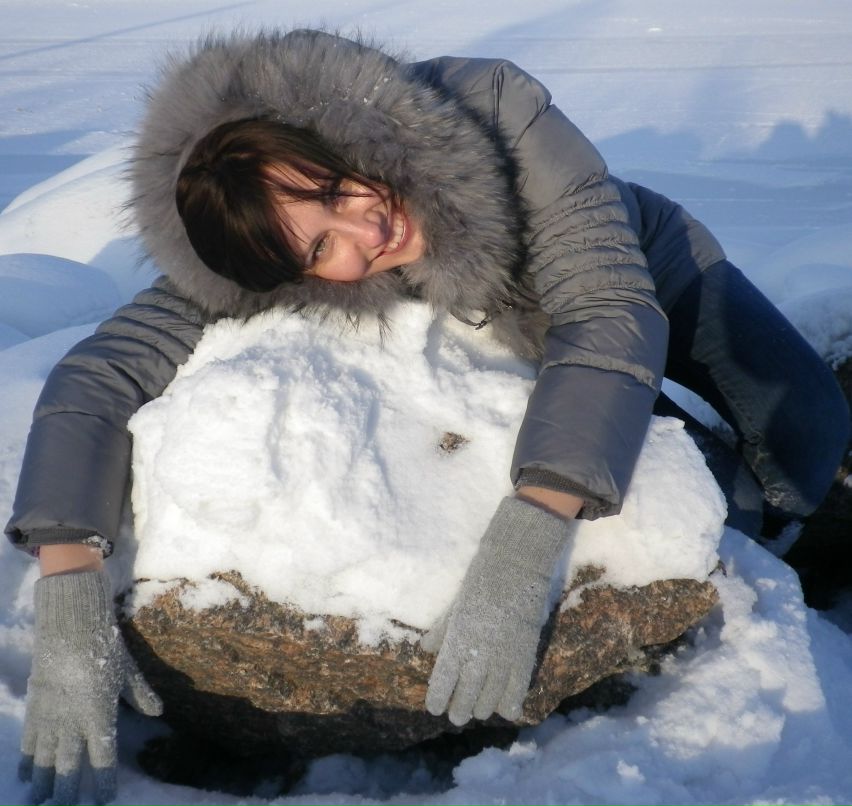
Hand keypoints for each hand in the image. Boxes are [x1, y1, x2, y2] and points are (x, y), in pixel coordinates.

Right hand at [19, 570, 162, 805]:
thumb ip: (142, 695)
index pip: (103, 758)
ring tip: (41, 803)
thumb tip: (159, 712)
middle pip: (69, 767)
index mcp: (100, 715)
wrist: (70, 629)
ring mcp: (51, 718)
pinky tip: (26, 777)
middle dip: (68, 792)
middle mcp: (74, 722)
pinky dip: (27, 762)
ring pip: (45, 760)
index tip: (104, 802)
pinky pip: (29, 742)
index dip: (103, 782)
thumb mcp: (129, 672)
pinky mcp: (35, 709)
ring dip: (44, 784)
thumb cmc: (106, 648)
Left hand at [421, 496, 570, 724]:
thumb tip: (425, 649)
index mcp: (456, 642)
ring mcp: (502, 660)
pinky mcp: (524, 658)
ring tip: (478, 708)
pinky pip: (516, 694)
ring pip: (489, 702)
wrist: (515, 569)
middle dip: (459, 710)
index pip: (442, 683)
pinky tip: (503, 706)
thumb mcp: (455, 607)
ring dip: (481, 708)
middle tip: (457, 715)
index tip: (434, 708)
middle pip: (465, 698)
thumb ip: (441, 631)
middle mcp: (477, 657)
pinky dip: (508, 704)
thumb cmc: (480, 583)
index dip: (437, 700)